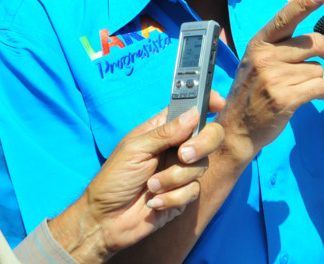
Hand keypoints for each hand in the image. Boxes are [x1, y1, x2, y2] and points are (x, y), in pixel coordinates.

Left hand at [51, 91, 225, 262]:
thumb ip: (165, 132)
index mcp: (163, 130)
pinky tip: (154, 202)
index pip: (190, 109)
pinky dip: (172, 197)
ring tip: (151, 186)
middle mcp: (176, 148)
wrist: (106, 221)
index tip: (217, 103)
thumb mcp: (135, 150)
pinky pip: (193, 190)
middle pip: (209, 135)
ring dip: (174, 178)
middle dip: (201, 144)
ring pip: (201, 166)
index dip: (207, 102)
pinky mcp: (183, 194)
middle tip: (183, 155)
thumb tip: (194, 113)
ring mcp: (181, 171)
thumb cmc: (113, 180)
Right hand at [218, 0, 323, 158]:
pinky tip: (309, 96)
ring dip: (316, 78)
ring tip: (300, 87)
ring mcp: (274, 78)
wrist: (237, 129)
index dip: (305, 4)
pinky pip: (320, 87)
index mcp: (259, 43)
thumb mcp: (256, 62)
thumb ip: (279, 47)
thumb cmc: (252, 93)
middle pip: (314, 43)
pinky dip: (321, 92)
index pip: (285, 17)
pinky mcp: (284, 98)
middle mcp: (266, 57)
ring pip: (318, 69)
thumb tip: (313, 37)